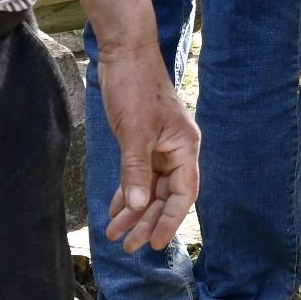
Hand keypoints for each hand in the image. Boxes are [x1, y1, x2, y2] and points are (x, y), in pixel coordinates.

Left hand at [93, 33, 199, 253]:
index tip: (154, 242)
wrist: (124, 53)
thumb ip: (137, 170)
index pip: (183, 194)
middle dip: (147, 221)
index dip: (170, 220)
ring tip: (115, 234)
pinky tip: (116, 211)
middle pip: (166, 196)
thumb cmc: (135, 87)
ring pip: (150, 188)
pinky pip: (139, 175)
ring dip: (134, 211)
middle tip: (127, 246)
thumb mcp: (135, 132)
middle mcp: (176, 150)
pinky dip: (128, 192)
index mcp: (184, 147)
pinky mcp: (143, 141)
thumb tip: (139, 206)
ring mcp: (160, 146)